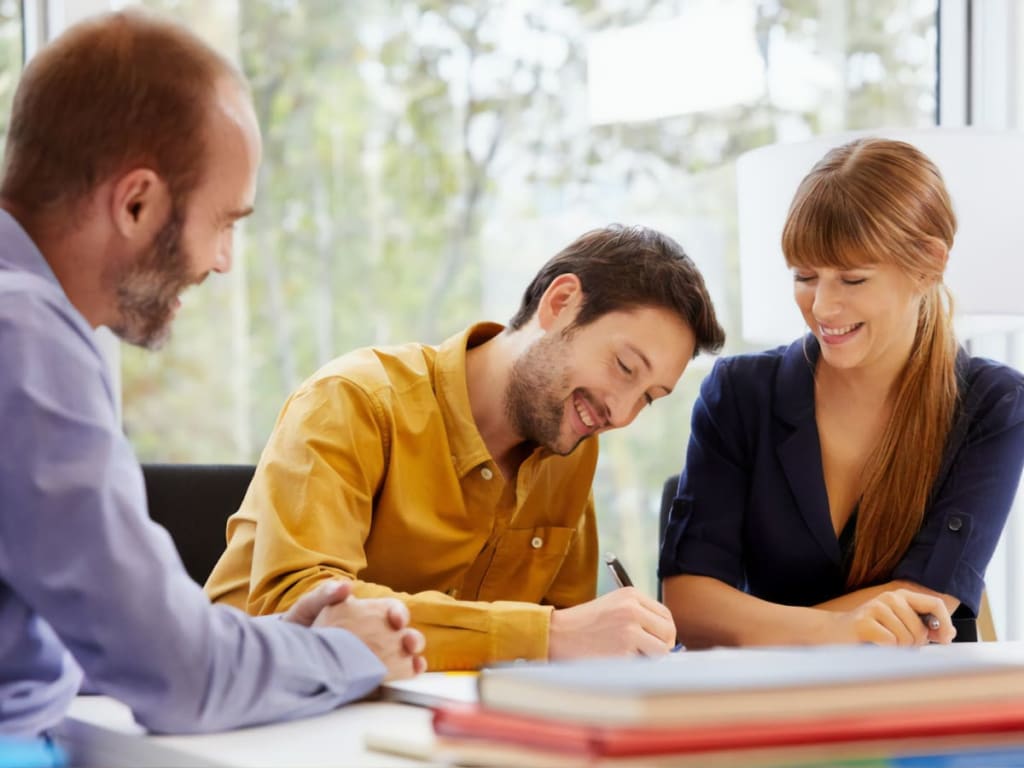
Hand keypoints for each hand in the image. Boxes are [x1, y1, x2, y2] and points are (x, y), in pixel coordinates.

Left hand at [284, 580, 426, 679]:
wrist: (289, 654)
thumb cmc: (303, 624)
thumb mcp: (310, 605)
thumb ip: (325, 594)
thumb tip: (345, 585)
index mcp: (368, 614)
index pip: (393, 610)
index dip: (399, 614)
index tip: (395, 620)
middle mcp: (378, 634)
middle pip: (405, 635)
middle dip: (412, 638)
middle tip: (408, 643)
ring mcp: (376, 656)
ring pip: (405, 656)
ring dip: (413, 657)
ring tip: (412, 662)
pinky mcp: (371, 676)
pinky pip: (395, 676)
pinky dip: (406, 675)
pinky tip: (408, 676)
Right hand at [548, 587, 675, 659]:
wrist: (557, 634)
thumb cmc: (585, 624)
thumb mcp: (613, 606)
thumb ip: (640, 615)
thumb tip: (668, 640)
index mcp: (631, 595)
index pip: (666, 616)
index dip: (665, 632)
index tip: (657, 642)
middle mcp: (632, 610)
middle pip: (668, 633)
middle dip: (661, 647)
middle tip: (647, 654)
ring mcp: (628, 631)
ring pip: (660, 652)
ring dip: (649, 659)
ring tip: (628, 656)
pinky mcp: (622, 652)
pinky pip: (642, 665)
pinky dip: (633, 667)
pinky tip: (615, 661)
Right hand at [835, 588, 955, 645]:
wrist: (834, 633)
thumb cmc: (871, 631)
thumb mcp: (899, 625)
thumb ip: (923, 627)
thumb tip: (948, 633)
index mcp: (901, 595)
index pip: (934, 603)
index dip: (945, 623)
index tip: (944, 640)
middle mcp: (890, 597)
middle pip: (920, 630)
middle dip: (914, 645)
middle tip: (899, 646)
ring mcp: (876, 607)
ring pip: (906, 638)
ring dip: (898, 649)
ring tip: (883, 644)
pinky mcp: (864, 622)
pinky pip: (891, 643)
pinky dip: (886, 650)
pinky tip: (873, 644)